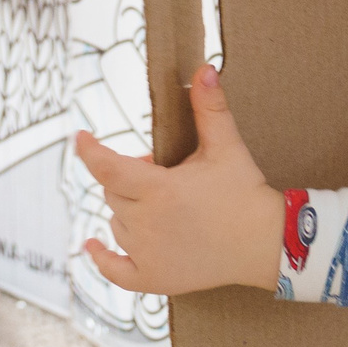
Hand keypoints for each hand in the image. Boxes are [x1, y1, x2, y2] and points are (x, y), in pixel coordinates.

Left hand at [75, 65, 282, 295]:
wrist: (268, 244)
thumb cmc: (245, 193)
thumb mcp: (227, 147)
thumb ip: (210, 108)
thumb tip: (204, 68)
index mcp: (159, 191)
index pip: (107, 168)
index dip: (90, 150)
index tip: (80, 137)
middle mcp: (147, 225)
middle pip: (114, 194)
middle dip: (130, 179)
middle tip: (166, 174)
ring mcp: (148, 255)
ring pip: (117, 224)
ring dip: (128, 211)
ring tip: (163, 206)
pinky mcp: (154, 278)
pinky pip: (114, 270)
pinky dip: (101, 258)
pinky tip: (91, 245)